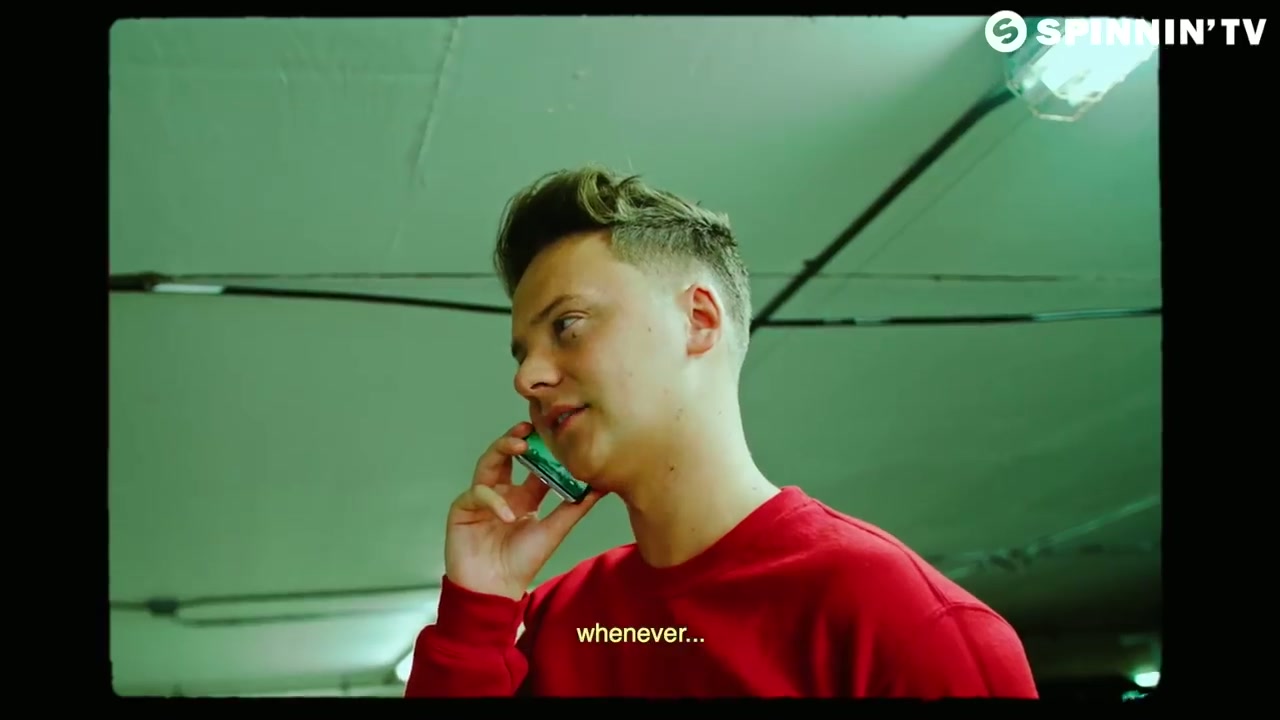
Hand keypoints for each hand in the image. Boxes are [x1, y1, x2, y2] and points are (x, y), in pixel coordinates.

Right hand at [444, 422, 603, 600]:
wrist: (495, 590)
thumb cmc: (522, 563)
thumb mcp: (554, 531)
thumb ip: (574, 507)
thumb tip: (600, 486)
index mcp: (523, 496)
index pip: (531, 465)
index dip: (542, 449)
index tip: (556, 433)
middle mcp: (502, 492)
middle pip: (505, 455)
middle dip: (516, 438)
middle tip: (530, 427)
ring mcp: (481, 499)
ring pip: (487, 463)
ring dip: (501, 450)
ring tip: (518, 444)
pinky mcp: (462, 509)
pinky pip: (476, 494)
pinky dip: (493, 500)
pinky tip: (508, 514)